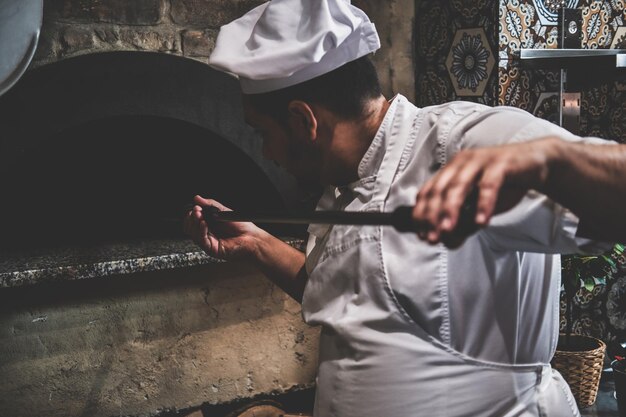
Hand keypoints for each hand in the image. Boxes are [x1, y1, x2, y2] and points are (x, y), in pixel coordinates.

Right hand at [183, 195, 263, 259]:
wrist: (251, 237)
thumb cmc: (241, 226)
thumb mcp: (223, 211)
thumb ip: (210, 204)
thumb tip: (197, 198)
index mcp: (209, 225)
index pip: (193, 220)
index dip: (192, 214)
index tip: (196, 207)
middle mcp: (207, 234)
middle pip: (190, 227)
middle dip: (192, 218)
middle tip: (197, 211)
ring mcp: (209, 242)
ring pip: (193, 234)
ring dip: (195, 223)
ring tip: (200, 216)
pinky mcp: (212, 249)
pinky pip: (202, 241)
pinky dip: (201, 231)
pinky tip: (204, 224)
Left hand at [413, 138, 553, 246]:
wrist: (537, 165)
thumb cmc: (504, 186)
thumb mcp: (478, 207)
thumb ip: (463, 222)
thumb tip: (447, 241)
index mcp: (450, 171)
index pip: (427, 192)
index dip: (421, 215)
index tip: (422, 236)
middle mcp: (460, 164)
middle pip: (439, 190)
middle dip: (432, 216)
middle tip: (432, 238)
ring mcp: (479, 162)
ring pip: (459, 185)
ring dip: (451, 209)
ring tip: (448, 230)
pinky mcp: (500, 164)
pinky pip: (489, 185)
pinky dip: (483, 204)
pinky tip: (481, 222)